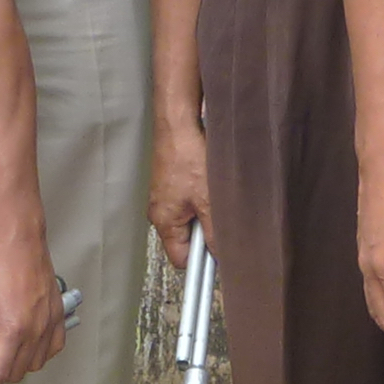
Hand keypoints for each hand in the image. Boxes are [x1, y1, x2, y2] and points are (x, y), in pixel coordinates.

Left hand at [0, 228, 64, 383]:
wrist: (19, 241)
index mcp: (12, 330)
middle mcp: (35, 331)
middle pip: (16, 373)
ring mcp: (49, 323)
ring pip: (36, 364)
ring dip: (18, 365)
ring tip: (4, 353)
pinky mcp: (58, 315)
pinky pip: (53, 347)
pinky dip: (41, 353)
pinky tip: (28, 345)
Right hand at [149, 111, 211, 273]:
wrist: (178, 123)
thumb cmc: (187, 157)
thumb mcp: (209, 200)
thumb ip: (215, 232)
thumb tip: (222, 255)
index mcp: (164, 221)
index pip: (181, 259)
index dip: (201, 261)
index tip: (221, 256)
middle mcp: (160, 211)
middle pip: (187, 238)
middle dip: (207, 232)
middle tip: (223, 217)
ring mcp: (166, 195)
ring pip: (192, 217)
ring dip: (207, 211)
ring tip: (217, 194)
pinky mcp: (173, 181)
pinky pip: (190, 199)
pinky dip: (203, 194)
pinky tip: (212, 181)